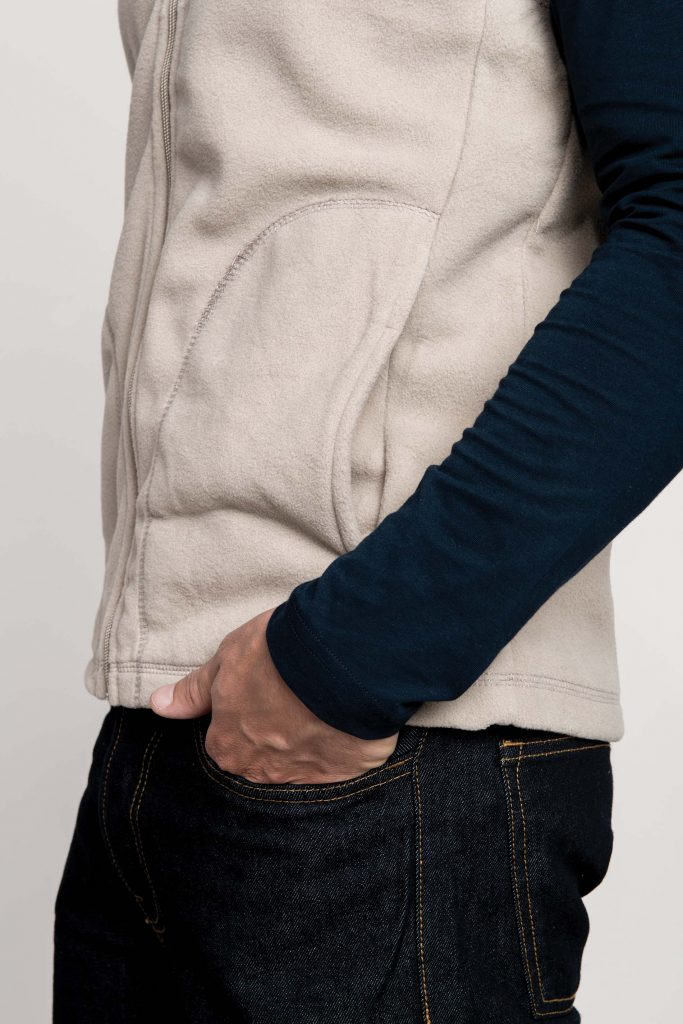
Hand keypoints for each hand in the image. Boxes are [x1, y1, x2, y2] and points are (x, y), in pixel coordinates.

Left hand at [149, 608, 398, 783]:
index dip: (244, 713)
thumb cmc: (275, 656)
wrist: (339, 660)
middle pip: (261, 758)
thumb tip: (160, 705)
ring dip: (307, 739)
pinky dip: (340, 745)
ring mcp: (305, 775)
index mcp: (228, 748)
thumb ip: (195, 690)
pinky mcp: (344, 772)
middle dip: (274, 733)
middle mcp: (262, 771)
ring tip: (320, 703)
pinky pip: (337, 764)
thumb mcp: (226, 661)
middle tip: (292, 696)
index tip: (261, 691)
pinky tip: (346, 718)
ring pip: (300, 763)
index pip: (225, 741)